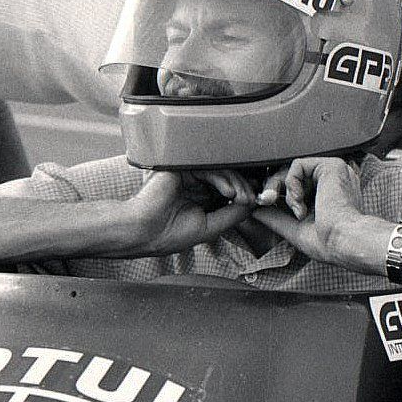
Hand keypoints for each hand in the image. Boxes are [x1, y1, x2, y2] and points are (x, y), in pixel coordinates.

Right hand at [129, 170, 254, 254]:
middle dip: (245, 188)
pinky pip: (209, 168)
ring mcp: (188, 175)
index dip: (245, 194)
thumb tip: (253, 204)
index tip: (258, 202)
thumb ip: (232, 215)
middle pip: (228, 178)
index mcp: (200, 198)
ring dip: (237, 184)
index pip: (228, 190)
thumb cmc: (170, 234)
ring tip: (240, 198)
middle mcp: (195, 184)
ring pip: (221, 171)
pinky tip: (228, 193)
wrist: (144, 232)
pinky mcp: (181, 167)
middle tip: (253, 200)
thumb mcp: (210, 227)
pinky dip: (223, 179)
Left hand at [253, 156, 375, 267]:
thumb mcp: (294, 228)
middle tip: (265, 201)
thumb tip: (255, 211)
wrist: (344, 242)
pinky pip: (298, 165)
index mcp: (328, 195)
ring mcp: (333, 173)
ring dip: (284, 190)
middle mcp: (332, 181)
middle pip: (291, 175)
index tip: (264, 204)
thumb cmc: (327, 242)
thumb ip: (276, 217)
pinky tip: (299, 201)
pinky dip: (291, 183)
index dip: (277, 193)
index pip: (296, 186)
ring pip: (293, 168)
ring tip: (296, 210)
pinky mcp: (332, 166)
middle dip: (273, 188)